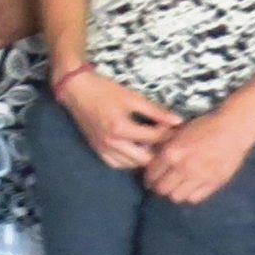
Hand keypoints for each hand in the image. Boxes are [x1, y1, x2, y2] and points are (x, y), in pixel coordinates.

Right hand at [61, 70, 181, 169]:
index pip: (155, 138)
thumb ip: (156, 111)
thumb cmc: (104, 90)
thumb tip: (178, 120)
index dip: (169, 132)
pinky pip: (117, 164)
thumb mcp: (132, 97)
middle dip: (158, 150)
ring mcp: (103, 148)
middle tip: (165, 139)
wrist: (76, 90)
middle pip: (146, 158)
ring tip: (151, 144)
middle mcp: (112, 142)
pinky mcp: (97, 149)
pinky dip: (128, 161)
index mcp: (121, 128)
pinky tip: (134, 150)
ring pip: (132, 164)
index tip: (176, 127)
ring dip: (144, 157)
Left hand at [143, 105, 254, 205]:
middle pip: (162, 189)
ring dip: (174, 192)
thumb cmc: (204, 126)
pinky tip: (191, 188)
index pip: (151, 175)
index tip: (150, 180)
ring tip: (177, 187)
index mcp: (171, 153)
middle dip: (159, 187)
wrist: (233, 129)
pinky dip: (190, 195)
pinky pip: (195, 198)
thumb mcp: (177, 130)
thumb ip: (161, 142)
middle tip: (162, 184)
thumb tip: (146, 151)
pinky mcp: (214, 184)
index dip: (148, 179)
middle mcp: (183, 168)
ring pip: (177, 197)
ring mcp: (199, 177)